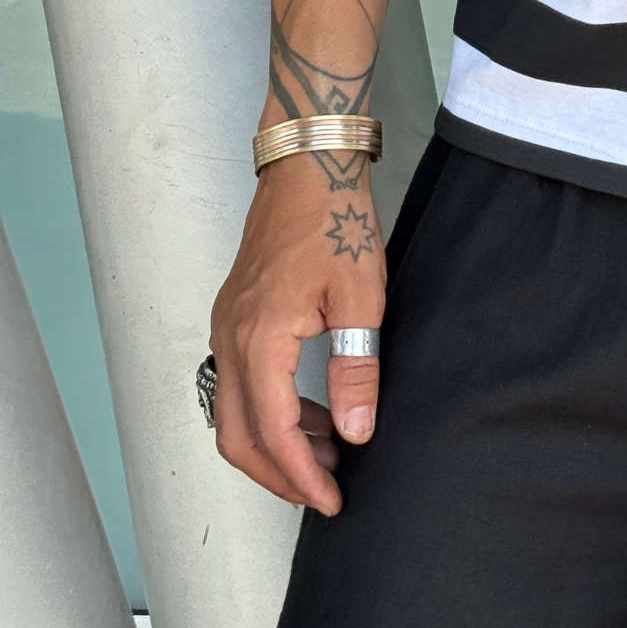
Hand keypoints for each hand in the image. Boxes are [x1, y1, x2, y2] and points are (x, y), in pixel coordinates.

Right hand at [209, 155, 386, 515]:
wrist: (309, 165)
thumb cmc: (335, 220)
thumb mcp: (359, 298)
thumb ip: (355, 369)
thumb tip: (355, 430)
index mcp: (260, 339)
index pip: (273, 435)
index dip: (301, 477)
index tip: (332, 500)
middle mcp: (231, 338)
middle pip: (239, 437)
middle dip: (280, 474)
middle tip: (324, 491)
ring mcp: (227, 325)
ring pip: (235, 412)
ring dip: (275, 442)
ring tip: (330, 450)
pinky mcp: (235, 314)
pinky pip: (240, 381)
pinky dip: (270, 409)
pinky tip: (313, 406)